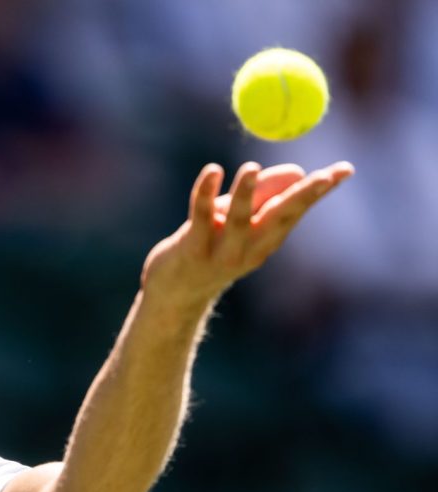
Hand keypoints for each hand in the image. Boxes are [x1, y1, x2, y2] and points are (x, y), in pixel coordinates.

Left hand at [140, 160, 354, 309]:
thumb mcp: (240, 222)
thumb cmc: (211, 248)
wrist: (175, 294)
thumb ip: (265, 196)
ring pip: (238, 221)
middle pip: (280, 218)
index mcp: (266, 240)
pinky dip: (204, 193)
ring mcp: (221, 251)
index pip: (298, 210)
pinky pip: (200, 218)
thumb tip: (298, 171)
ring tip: (251, 168)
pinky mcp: (192, 249)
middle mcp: (250, 248)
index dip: (321, 191)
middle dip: (304, 196)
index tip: (345, 169)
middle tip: (324, 174)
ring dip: (246, 194)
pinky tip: (212, 171)